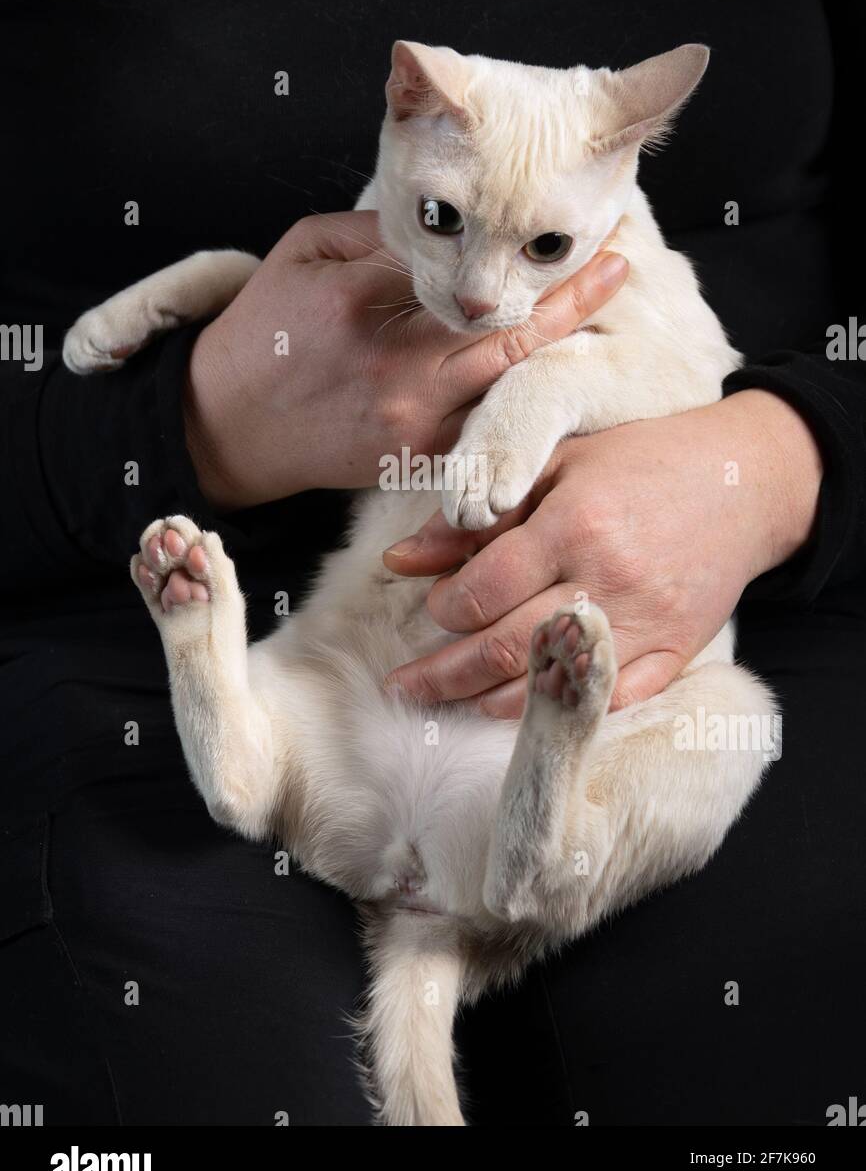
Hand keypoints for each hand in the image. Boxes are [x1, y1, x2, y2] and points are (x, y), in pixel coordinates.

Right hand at [183, 211, 628, 507]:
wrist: (228, 427)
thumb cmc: (263, 331)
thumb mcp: (304, 253)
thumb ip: (376, 231)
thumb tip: (453, 223)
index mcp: (366, 306)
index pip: (467, 273)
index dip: (529, 253)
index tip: (582, 229)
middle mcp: (400, 371)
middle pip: (510, 334)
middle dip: (573, 300)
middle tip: (623, 265)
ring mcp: (413, 424)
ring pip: (509, 386)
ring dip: (560, 351)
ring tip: (604, 312)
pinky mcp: (416, 459)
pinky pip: (489, 428)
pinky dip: (525, 400)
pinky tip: (559, 372)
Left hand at [382, 389, 822, 713]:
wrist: (745, 482)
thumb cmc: (643, 460)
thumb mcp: (557, 463)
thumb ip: (478, 513)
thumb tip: (400, 560)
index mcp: (573, 524)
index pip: (483, 589)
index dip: (444, 606)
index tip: (434, 605)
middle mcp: (606, 580)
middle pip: (502, 648)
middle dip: (441, 675)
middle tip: (403, 685)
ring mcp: (643, 625)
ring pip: (547, 686)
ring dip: (486, 700)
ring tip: (449, 699)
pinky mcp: (674, 654)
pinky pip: (606, 701)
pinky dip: (556, 710)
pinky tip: (519, 708)